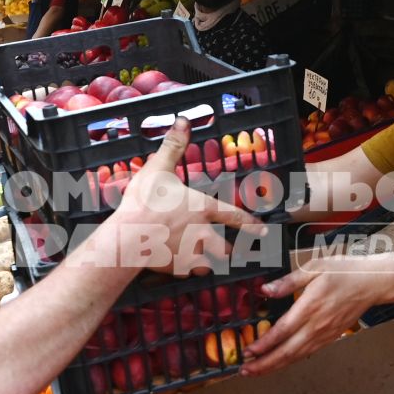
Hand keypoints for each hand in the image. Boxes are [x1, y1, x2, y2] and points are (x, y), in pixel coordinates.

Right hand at [110, 119, 263, 275]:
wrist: (130, 236)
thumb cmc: (145, 201)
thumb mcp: (158, 168)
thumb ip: (173, 146)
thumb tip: (182, 121)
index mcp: (204, 208)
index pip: (235, 217)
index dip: (251, 224)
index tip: (264, 230)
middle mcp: (204, 234)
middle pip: (227, 249)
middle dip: (230, 251)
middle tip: (231, 251)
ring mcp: (191, 254)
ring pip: (209, 264)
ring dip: (209, 263)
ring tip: (202, 262)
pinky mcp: (177, 268)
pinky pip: (186, 273)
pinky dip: (184, 270)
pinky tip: (175, 267)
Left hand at [241, 263, 374, 374]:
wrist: (373, 283)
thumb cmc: (344, 272)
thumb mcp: (314, 267)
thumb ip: (288, 281)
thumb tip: (265, 290)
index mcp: (310, 307)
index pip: (282, 331)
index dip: (264, 344)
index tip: (248, 351)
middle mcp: (317, 326)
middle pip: (287, 352)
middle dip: (264, 364)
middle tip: (245, 371)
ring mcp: (324, 334)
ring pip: (296, 356)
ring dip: (275, 366)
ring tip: (256, 371)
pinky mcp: (330, 338)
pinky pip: (307, 353)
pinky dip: (291, 361)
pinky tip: (279, 363)